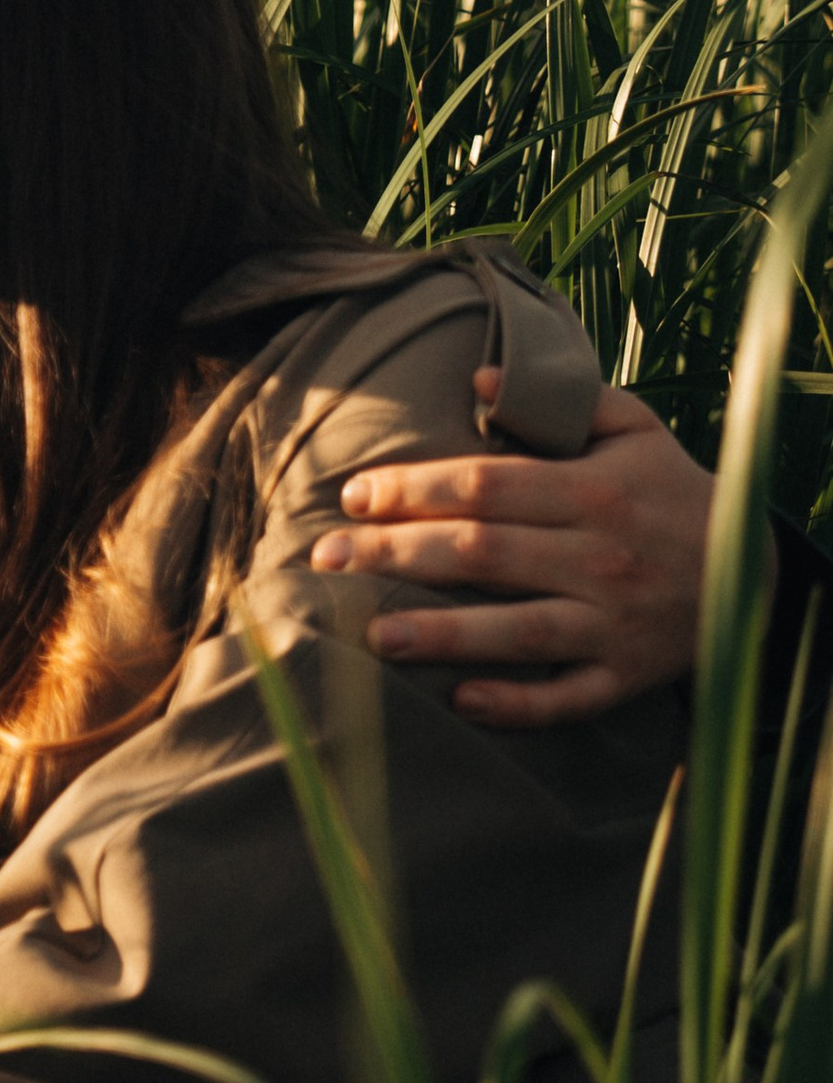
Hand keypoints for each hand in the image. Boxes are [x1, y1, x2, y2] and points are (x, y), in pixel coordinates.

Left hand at [308, 370, 718, 726]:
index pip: (484, 486)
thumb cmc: (673, 492)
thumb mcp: (634, 428)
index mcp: (594, 492)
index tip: (354, 495)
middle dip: (396, 554)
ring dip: (440, 635)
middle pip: (481, 553)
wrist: (757, 573)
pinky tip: (460, 700)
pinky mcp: (626, 677)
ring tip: (372, 636)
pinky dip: (516, 705)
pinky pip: (566, 700)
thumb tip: (477, 378)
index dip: (412, 488)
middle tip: (325, 558)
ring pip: (515, 632)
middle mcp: (600, 558)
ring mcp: (613, 624)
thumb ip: (561, 401)